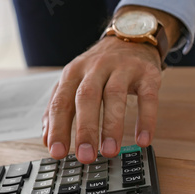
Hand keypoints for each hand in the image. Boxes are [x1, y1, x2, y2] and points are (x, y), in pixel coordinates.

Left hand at [42, 36, 162, 162]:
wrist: (128, 37)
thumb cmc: (96, 68)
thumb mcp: (72, 82)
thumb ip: (56, 109)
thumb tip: (46, 139)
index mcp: (72, 73)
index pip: (61, 103)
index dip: (58, 128)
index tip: (57, 152)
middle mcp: (95, 68)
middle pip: (86, 98)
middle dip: (85, 129)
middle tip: (85, 156)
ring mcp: (122, 68)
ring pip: (115, 96)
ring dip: (112, 126)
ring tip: (110, 152)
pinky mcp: (147, 73)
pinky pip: (148, 97)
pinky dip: (146, 119)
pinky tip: (142, 140)